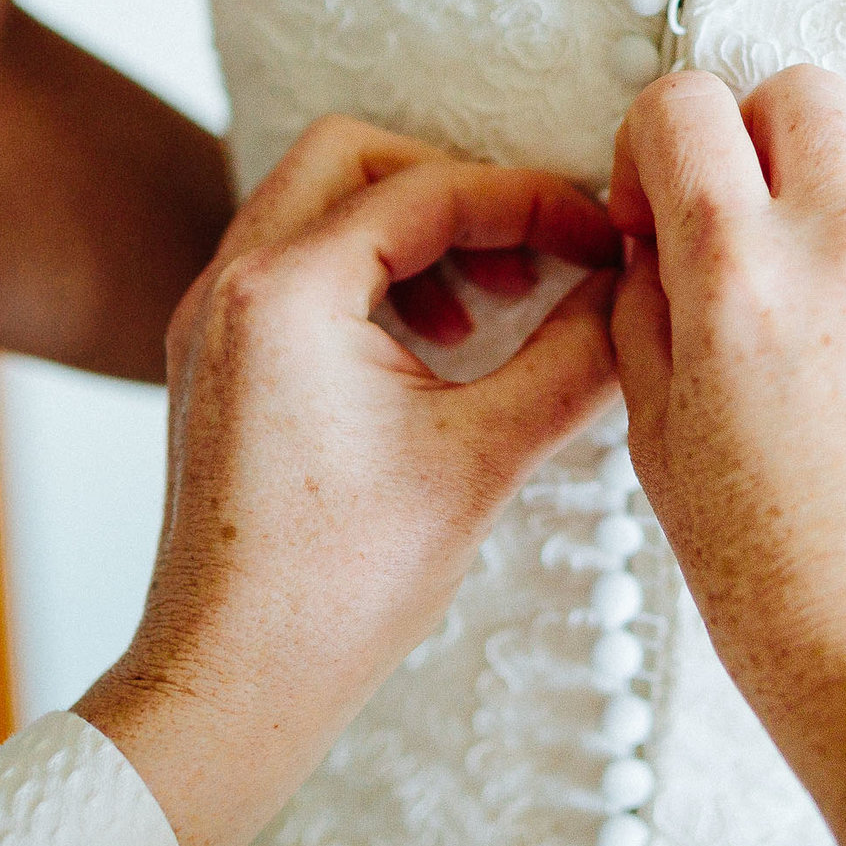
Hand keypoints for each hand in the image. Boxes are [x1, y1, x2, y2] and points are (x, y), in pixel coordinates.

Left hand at [74, 115, 620, 845]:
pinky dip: (370, 278)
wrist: (230, 687)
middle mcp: (227, 286)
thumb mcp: (482, 459)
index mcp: (283, 292)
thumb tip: (636, 297)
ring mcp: (209, 323)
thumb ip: (573, 360)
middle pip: (353, 159)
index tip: (599, 239)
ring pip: (318, 210)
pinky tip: (435, 349)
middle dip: (458, 190)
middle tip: (533, 255)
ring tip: (491, 309)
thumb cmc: (334, 592)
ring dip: (413, 233)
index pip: (430, 189)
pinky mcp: (214, 364)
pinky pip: (294, 270)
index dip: (534, 202)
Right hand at [608, 66, 845, 845]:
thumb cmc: (769, 582)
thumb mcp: (654, 437)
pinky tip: (841, 412)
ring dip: (806, 230)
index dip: (647, 145)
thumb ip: (643, 312)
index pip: (687, 105)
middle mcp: (844, 255)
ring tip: (781, 359)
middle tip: (719, 227)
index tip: (645, 211)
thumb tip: (652, 247)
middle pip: (802, 94)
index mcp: (740, 275)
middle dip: (748, 134)